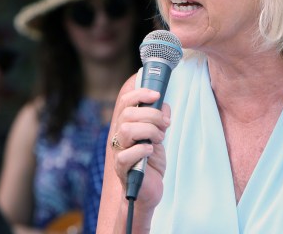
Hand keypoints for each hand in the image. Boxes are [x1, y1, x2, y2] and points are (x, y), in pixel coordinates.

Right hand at [110, 87, 170, 210]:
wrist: (150, 188)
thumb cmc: (151, 160)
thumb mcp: (159, 134)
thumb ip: (160, 118)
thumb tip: (164, 105)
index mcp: (125, 125)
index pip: (124, 102)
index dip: (139, 94)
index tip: (157, 95)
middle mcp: (119, 136)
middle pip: (128, 113)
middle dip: (151, 115)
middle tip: (164, 125)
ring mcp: (118, 152)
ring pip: (126, 130)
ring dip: (149, 131)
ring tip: (159, 139)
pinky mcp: (122, 168)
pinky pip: (126, 154)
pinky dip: (142, 149)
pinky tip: (151, 152)